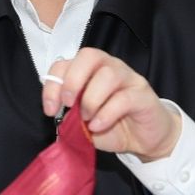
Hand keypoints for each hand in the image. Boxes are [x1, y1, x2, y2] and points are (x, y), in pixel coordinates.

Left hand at [41, 48, 180, 161]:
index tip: (50, 109)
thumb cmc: (112, 125)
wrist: (144, 139)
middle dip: (72, 81)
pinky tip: (99, 126)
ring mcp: (128, 78)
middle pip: (89, 56)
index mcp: (90, 71)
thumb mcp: (84, 122)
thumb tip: (57, 113)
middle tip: (69, 105)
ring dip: (91, 100)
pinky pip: (124, 97)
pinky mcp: (143, 94)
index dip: (53, 84)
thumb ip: (71, 115)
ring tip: (87, 119)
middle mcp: (109, 67)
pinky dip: (106, 114)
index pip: (66, 63)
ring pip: (108, 74)